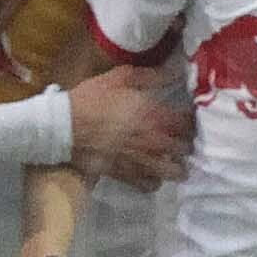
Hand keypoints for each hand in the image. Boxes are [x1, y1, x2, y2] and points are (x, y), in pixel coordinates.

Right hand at [63, 66, 190, 187]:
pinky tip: (152, 172)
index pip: (188, 123)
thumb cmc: (92, 99)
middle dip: (187, 143)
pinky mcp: (127, 175)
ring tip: (173, 159)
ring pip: (174, 172)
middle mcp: (154, 141)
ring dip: (176, 165)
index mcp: (155, 116)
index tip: (188, 117)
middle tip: (182, 138)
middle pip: (185, 149)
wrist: (63, 127)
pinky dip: (155, 180)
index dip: (192, 120)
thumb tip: (176, 71)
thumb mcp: (120, 77)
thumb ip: (151, 75)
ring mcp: (141, 162)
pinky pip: (150, 185)